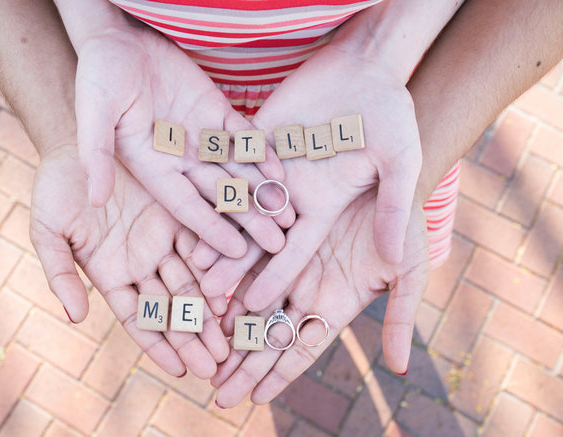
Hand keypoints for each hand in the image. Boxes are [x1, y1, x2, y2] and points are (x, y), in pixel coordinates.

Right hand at [29, 145, 228, 377]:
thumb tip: (75, 317)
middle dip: (194, 336)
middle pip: (173, 306)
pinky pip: (205, 240)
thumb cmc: (56, 186)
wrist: (77, 141)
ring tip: (235, 334)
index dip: (158, 344)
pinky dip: (220, 263)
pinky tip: (240, 283)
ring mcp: (164, 238)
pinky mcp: (181, 211)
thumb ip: (60, 274)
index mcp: (111, 273)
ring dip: (213, 309)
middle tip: (219, 365)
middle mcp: (143, 261)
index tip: (180, 370)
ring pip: (194, 280)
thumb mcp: (48, 231)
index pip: (138, 318)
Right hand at [74, 12, 293, 257]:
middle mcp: (180, 159)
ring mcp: (201, 136)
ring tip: (289, 215)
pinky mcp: (216, 112)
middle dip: (249, 220)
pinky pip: (243, 137)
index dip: (212, 230)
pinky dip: (261, 153)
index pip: (187, 207)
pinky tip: (282, 171)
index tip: (238, 252)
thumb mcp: (94, 114)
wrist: (119, 36)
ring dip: (263, 192)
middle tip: (277, 245)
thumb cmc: (99, 75)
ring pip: (238, 171)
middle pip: (220, 196)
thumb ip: (96, 155)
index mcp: (152, 167)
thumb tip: (94, 199)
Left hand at [196, 37, 421, 310]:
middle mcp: (293, 191)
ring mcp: (271, 163)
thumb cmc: (392, 113)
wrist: (368, 66)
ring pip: (237, 203)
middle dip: (236, 267)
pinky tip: (187, 197)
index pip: (295, 251)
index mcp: (323, 205)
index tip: (255, 308)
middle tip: (209, 295)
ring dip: (216, 230)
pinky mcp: (256, 135)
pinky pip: (228, 160)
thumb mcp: (399, 163)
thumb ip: (394, 207)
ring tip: (190, 260)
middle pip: (258, 236)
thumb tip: (393, 255)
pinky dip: (210, 179)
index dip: (277, 278)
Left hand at [210, 189, 429, 406]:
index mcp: (333, 304)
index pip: (301, 349)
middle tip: (217, 393)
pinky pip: (245, 255)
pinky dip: (225, 272)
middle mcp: (304, 288)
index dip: (278, 375)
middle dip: (243, 364)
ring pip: (249, 299)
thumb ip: (399, 319)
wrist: (393, 176)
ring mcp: (287, 260)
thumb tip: (398, 369)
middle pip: (268, 333)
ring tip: (201, 348)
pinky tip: (201, 289)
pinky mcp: (275, 230)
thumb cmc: (406, 226)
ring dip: (225, 324)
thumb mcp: (408, 272)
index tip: (254, 399)